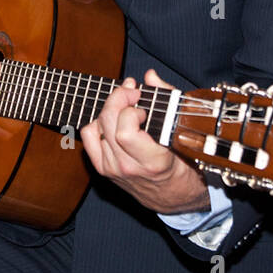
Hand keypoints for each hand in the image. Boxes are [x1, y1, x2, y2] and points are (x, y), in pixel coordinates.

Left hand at [81, 69, 209, 212]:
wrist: (173, 196)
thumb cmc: (183, 164)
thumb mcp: (182, 134)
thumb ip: (167, 99)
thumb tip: (150, 76)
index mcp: (152, 160)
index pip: (125, 131)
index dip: (129, 109)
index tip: (142, 101)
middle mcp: (128, 167)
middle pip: (107, 123)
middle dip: (118, 98)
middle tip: (132, 92)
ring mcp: (112, 169)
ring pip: (96, 127)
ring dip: (109, 109)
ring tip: (125, 105)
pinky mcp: (103, 169)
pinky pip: (88, 138)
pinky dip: (96, 123)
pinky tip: (112, 120)